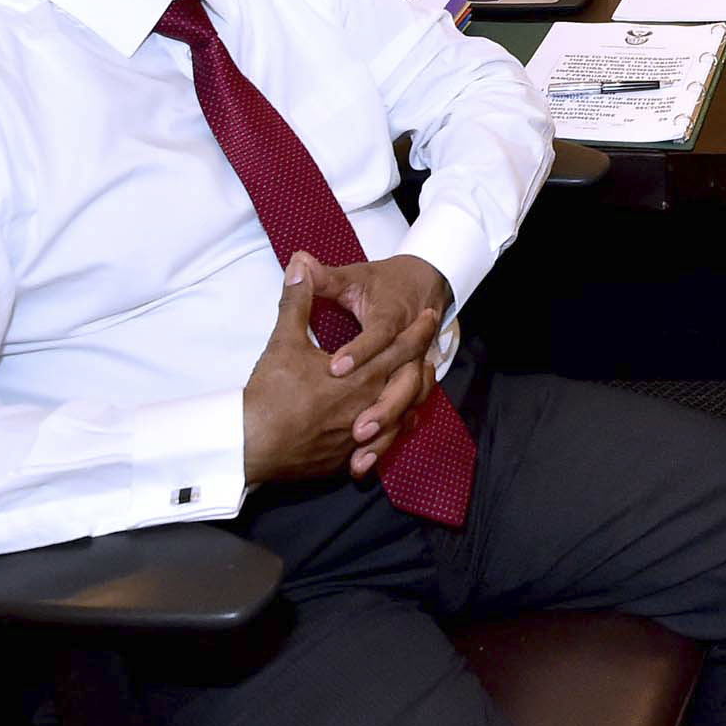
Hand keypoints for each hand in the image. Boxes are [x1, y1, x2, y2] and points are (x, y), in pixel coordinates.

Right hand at [241, 253, 442, 485]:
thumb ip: (298, 301)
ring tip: (414, 386)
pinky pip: (379, 446)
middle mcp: (368, 407)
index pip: (402, 348)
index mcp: (361, 377)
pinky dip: (389, 431)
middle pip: (410, 384)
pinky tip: (388, 426)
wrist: (251, 446)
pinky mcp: (344, 458)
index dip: (418, 330)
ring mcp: (359, 437)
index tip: (429, 316)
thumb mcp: (285, 342)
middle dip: (421, 363)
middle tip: (431, 350)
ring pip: (400, 418)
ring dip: (409, 399)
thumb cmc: (270, 394)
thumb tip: (299, 264)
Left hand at [316, 252, 454, 459]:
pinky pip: (402, 422)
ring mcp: (409, 374)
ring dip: (384, 431)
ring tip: (359, 450)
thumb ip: (322, 278)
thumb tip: (297, 261)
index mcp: (390, 320)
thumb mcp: (352, 280)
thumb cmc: (385, 285)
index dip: (358, 351)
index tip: (334, 368)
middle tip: (355, 429)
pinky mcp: (406, 390)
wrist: (428, 285)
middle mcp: (405, 352)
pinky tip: (360, 465)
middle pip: (401, 385)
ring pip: (405, 409)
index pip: (379, 336)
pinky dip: (385, 443)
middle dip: (379, 409)